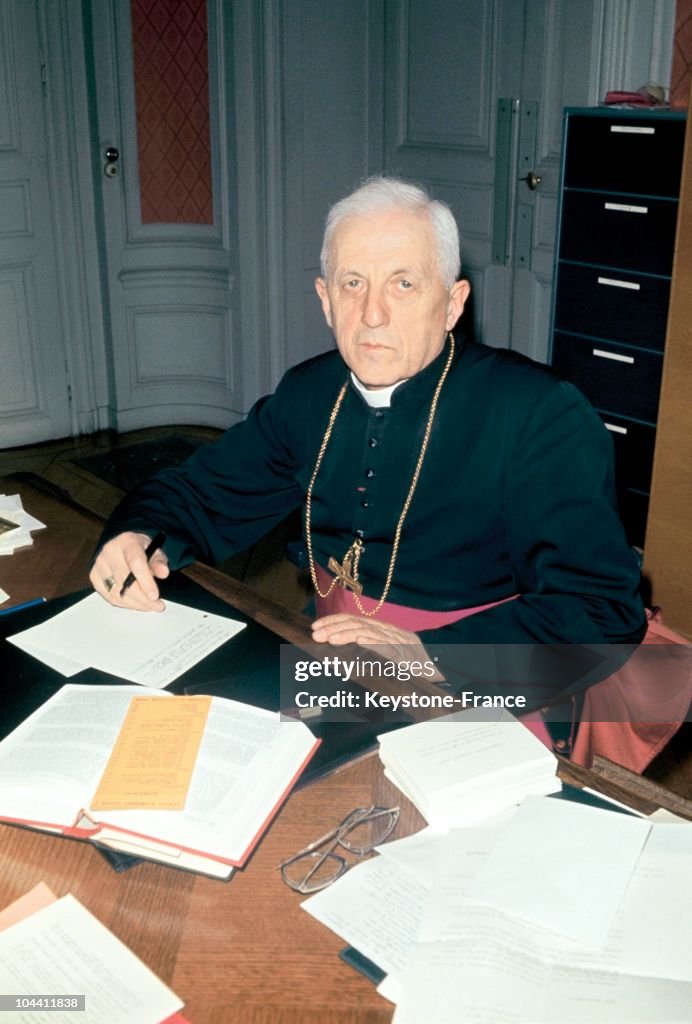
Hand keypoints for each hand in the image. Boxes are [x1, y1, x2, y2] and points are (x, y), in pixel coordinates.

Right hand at [89, 531, 168, 610]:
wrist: (123, 546)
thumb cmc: (140, 549)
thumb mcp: (155, 551)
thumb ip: (160, 562)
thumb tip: (163, 572)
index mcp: (128, 541)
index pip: (135, 562)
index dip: (146, 582)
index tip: (155, 596)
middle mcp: (110, 551)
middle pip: (125, 581)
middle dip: (143, 598)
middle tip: (157, 605)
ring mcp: (99, 564)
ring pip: (117, 592)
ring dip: (135, 604)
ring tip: (149, 606)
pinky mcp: (94, 576)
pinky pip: (109, 596)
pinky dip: (124, 603)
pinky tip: (136, 603)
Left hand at [311, 612, 440, 674]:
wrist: (443, 679)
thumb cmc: (415, 675)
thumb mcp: (390, 662)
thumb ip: (370, 657)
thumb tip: (344, 661)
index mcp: (388, 632)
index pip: (357, 620)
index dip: (336, 621)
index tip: (317, 626)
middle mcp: (393, 633)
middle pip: (359, 623)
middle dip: (334, 626)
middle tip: (316, 633)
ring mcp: (400, 642)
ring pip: (368, 631)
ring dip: (345, 634)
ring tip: (329, 639)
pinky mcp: (405, 653)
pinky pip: (383, 645)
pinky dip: (368, 642)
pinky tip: (353, 642)